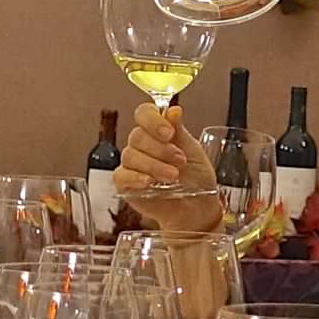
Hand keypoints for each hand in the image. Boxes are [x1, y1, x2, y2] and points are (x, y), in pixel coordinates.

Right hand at [114, 103, 221, 234]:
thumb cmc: (197, 180)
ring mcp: (132, 165)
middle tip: (179, 160)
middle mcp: (142, 146)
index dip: (153, 120)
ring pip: (130, 155)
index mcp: (157, 132)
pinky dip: (135, 177)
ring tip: (173, 176)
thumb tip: (173, 110)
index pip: (144, 114)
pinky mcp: (125, 185)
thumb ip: (180, 132)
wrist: (197, 209)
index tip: (169, 133)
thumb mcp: (194, 152)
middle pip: (137, 135)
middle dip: (160, 148)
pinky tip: (149, 182)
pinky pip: (121, 175)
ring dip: (154, 165)